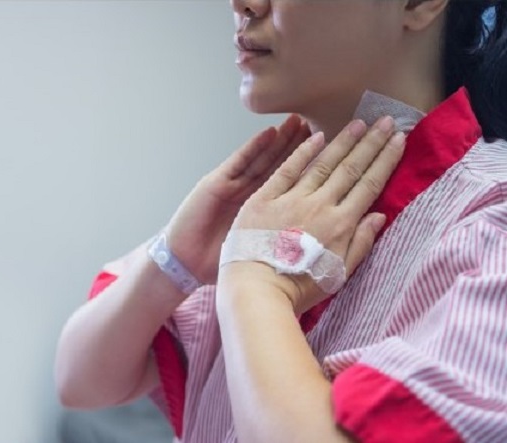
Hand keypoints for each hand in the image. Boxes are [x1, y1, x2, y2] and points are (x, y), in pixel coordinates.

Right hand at [165, 114, 310, 283]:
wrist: (186, 264)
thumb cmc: (227, 264)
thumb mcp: (262, 251)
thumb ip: (290, 236)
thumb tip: (323, 231)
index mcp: (267, 210)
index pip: (299, 184)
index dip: (320, 168)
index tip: (342, 155)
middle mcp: (254, 193)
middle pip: (285, 164)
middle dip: (307, 145)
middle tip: (327, 126)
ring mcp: (234, 185)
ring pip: (264, 158)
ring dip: (282, 139)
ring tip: (301, 120)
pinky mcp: (215, 183)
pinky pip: (238, 162)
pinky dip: (253, 147)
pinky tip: (268, 133)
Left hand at [222, 116, 404, 313]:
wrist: (257, 288)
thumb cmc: (298, 288)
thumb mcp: (338, 274)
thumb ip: (360, 243)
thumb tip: (380, 215)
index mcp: (340, 224)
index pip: (369, 184)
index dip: (385, 160)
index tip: (398, 139)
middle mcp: (319, 206)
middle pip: (350, 168)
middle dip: (370, 143)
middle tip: (385, 121)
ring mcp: (291, 199)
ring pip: (322, 164)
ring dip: (342, 141)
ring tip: (358, 123)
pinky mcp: (264, 198)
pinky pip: (286, 169)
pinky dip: (302, 152)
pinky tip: (315, 135)